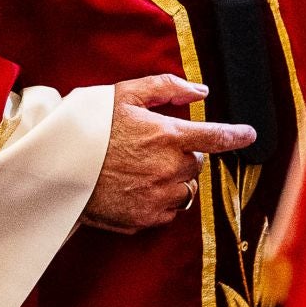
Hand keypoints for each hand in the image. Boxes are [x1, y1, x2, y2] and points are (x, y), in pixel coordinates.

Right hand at [84, 75, 256, 234]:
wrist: (55, 168)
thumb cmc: (88, 126)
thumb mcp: (124, 95)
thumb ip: (167, 88)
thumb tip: (201, 91)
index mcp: (167, 136)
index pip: (216, 138)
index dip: (236, 136)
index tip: (249, 135)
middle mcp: (169, 169)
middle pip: (196, 165)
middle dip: (182, 155)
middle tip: (151, 147)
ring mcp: (158, 197)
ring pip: (185, 190)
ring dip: (173, 180)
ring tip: (142, 169)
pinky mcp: (145, 219)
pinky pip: (168, 211)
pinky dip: (159, 200)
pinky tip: (135, 187)